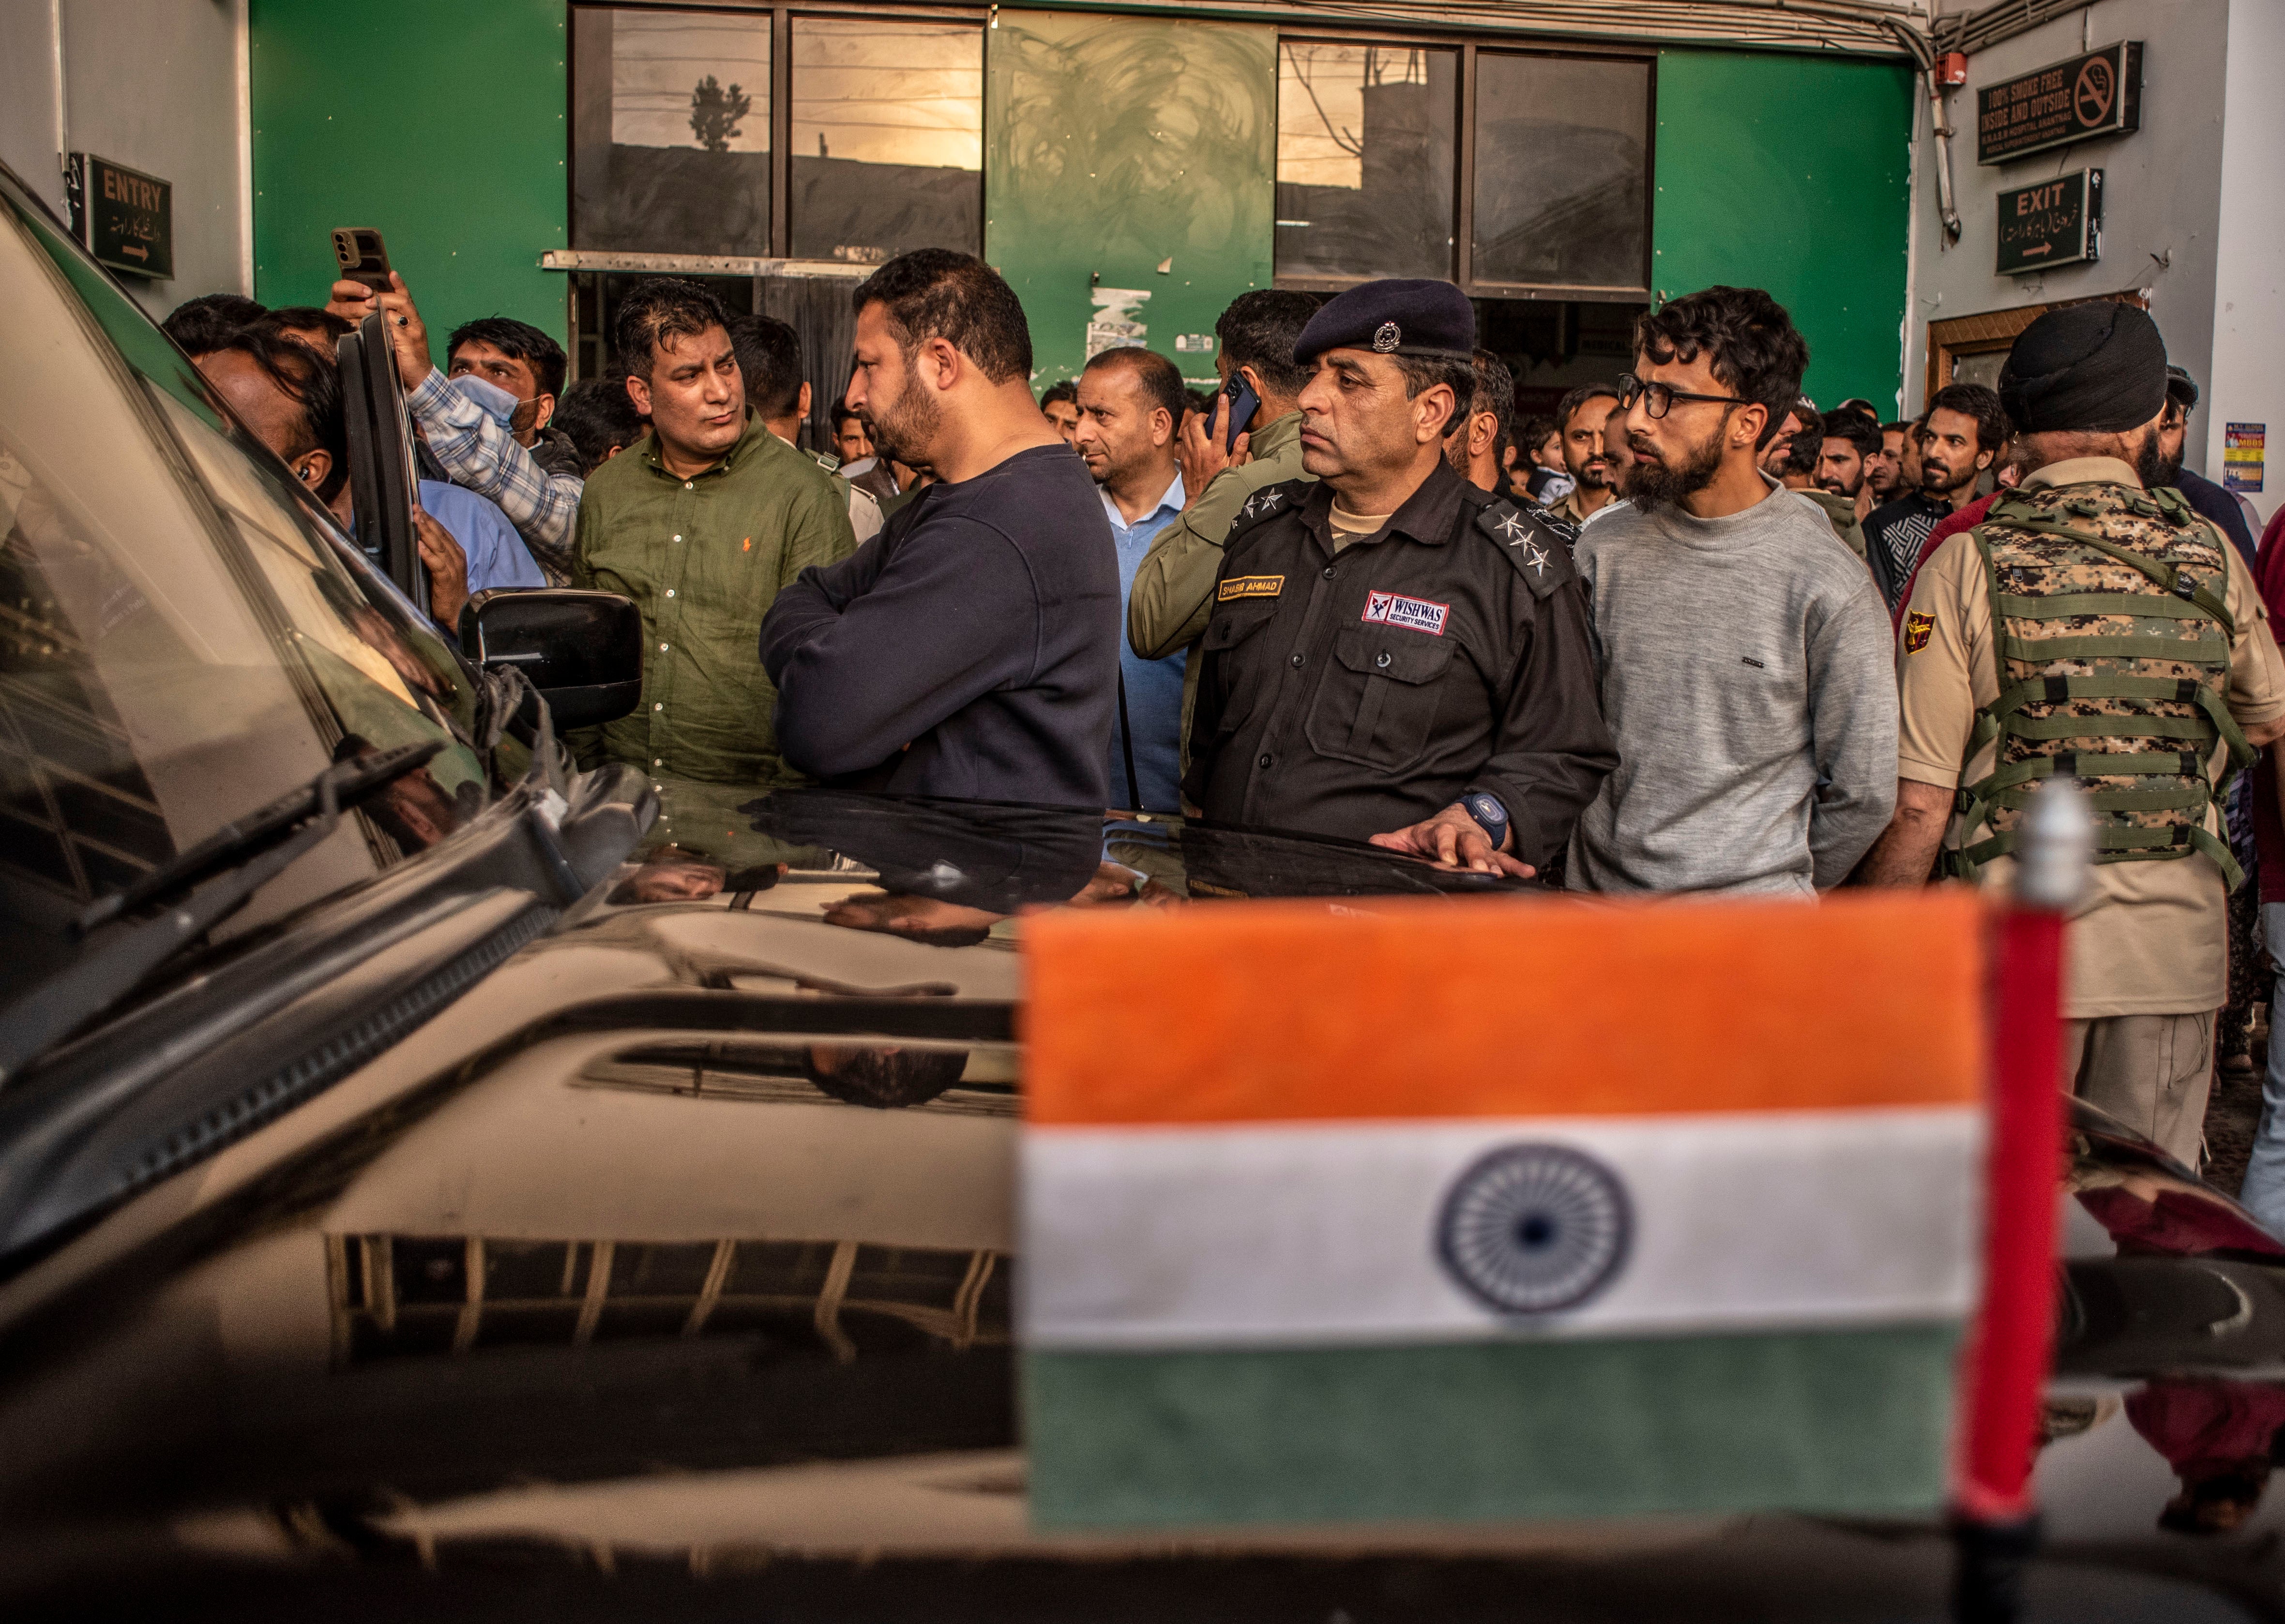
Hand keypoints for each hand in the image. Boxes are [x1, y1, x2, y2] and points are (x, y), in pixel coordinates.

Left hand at [326, 270, 432, 392]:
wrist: (420, 378)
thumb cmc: (408, 357)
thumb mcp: (400, 337)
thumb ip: (391, 324)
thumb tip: (374, 313)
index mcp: (413, 320)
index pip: (407, 298)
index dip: (400, 285)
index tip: (392, 273)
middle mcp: (416, 323)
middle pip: (401, 301)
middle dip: (383, 298)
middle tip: (368, 301)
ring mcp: (414, 333)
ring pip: (396, 313)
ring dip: (379, 311)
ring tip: (366, 312)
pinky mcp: (409, 343)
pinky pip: (393, 329)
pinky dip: (381, 326)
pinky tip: (371, 327)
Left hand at [413, 505, 469, 628]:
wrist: (460, 613)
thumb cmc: (450, 592)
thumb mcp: (445, 569)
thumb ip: (436, 556)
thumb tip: (421, 542)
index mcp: (456, 554)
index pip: (442, 532)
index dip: (431, 520)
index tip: (419, 508)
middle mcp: (456, 558)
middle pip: (440, 535)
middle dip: (427, 520)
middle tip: (415, 508)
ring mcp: (452, 568)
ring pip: (438, 545)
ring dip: (427, 532)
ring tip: (417, 520)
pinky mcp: (446, 579)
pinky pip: (437, 564)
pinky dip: (428, 554)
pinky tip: (420, 545)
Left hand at [1177, 391, 1248, 506]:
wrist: (1201, 501)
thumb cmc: (1219, 486)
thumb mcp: (1234, 470)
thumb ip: (1240, 452)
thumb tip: (1243, 435)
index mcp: (1216, 453)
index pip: (1220, 426)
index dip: (1223, 410)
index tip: (1224, 398)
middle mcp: (1201, 451)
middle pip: (1197, 424)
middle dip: (1202, 415)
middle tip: (1209, 417)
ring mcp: (1190, 455)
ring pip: (1187, 430)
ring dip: (1194, 424)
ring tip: (1202, 425)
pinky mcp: (1184, 460)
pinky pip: (1183, 441)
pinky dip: (1189, 435)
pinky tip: (1196, 438)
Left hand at [1368, 802, 1534, 878]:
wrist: (1460, 819)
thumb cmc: (1431, 834)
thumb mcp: (1410, 836)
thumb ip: (1392, 842)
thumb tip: (1372, 844)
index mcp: (1439, 832)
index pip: (1441, 836)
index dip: (1444, 846)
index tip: (1446, 859)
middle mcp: (1461, 837)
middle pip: (1469, 843)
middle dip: (1474, 855)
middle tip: (1478, 869)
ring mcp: (1479, 845)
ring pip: (1488, 852)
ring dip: (1494, 863)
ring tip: (1498, 875)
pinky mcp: (1492, 854)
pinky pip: (1505, 859)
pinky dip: (1517, 866)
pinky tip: (1527, 872)